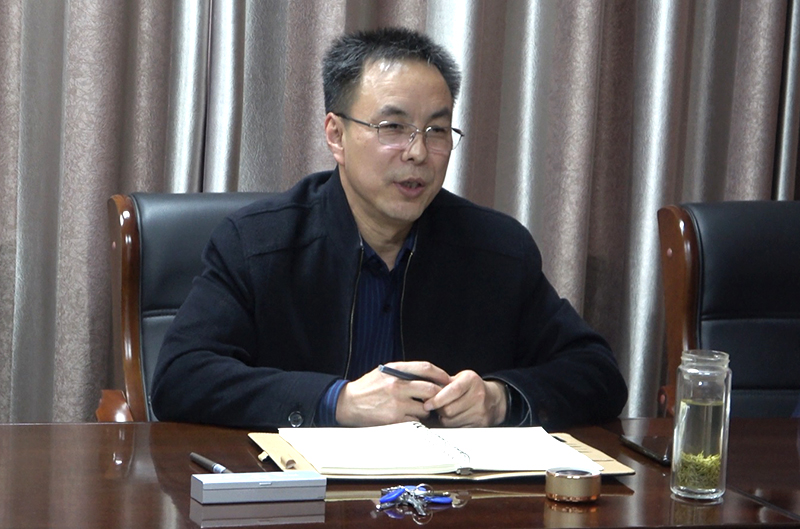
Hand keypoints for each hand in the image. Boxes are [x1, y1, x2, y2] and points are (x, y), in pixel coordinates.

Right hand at [335, 361, 450, 425]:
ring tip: (418, 409)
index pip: (426, 368)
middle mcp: (397, 385)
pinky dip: (415, 420)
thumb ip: (404, 371)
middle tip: (441, 399)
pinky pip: (415, 421)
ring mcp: (396, 403)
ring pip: (425, 408)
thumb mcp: (384, 372)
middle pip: (431, 389)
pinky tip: (408, 417)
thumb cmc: (367, 388)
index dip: (440, 374)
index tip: (447, 380)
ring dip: (426, 410)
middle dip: (439, 396)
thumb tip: (427, 375)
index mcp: (395, 370)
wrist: (348, 403)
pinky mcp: (394, 419)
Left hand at [423, 370, 506, 426]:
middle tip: (437, 407)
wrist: (493, 399)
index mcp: (471, 380)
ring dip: (444, 418)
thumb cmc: (470, 388)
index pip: (452, 391)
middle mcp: (478, 395)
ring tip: (447, 412)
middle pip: (449, 409)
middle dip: (439, 410)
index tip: (427, 404)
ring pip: (452, 421)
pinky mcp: (481, 424)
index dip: (437, 399)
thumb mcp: (459, 379)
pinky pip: (458, 428)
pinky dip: (452, 425)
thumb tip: (423, 393)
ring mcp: (480, 411)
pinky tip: (455, 418)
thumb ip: (442, 383)